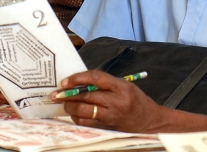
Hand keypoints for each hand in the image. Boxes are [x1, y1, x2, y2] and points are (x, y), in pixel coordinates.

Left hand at [50, 70, 166, 132]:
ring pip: (83, 112)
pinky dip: (76, 117)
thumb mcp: (124, 85)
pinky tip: (74, 113)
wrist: (149, 121)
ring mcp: (111, 117)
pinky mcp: (107, 128)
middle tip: (57, 94)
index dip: (78, 78)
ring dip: (70, 107)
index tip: (65, 81)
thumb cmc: (135, 100)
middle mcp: (116, 102)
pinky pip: (86, 123)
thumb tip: (79, 81)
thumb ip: (104, 83)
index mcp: (121, 87)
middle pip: (86, 96)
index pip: (96, 79)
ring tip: (65, 103)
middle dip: (68, 95)